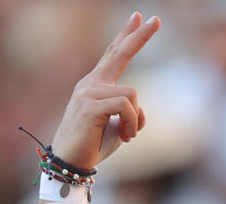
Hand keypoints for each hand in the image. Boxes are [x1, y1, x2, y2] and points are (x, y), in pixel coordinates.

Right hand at [51, 11, 160, 169]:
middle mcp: (90, 84)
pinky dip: (132, 124)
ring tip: (129, 136)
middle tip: (156, 19)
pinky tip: (127, 138)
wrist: (70, 164)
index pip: (113, 54)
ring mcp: (88, 92)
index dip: (126, 35)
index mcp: (95, 85)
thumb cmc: (93, 146)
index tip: (139, 17)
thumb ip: (131, 116)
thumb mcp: (118, 129)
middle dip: (139, 36)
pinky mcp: (90, 106)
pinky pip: (126, 106)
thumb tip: (141, 112)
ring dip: (136, 119)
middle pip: (119, 52)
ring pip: (132, 94)